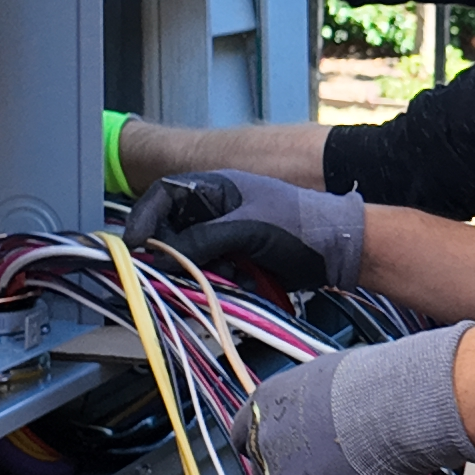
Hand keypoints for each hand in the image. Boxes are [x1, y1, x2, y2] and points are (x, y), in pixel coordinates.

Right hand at [126, 169, 366, 291]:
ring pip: (186, 257)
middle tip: (164, 274)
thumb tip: (162, 260)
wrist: (341, 250)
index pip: (163, 196)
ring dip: (192, 272)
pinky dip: (211, 284)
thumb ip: (202, 242)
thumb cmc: (302, 224)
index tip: (133, 247)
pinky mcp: (235, 262)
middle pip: (169, 231)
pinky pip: (207, 275)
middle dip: (167, 254)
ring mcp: (224, 236)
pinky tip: (228, 287)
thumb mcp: (248, 228)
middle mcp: (214, 210)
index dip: (143, 220)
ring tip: (211, 280)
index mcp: (215, 187)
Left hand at [238, 325, 474, 474]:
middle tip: (331, 472)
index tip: (286, 455)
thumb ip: (306, 408)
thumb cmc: (373, 385)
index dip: (268, 450)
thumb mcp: (324, 380)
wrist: (393, 409)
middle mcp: (263, 446)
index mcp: (263, 406)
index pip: (244, 437)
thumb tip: (321, 419)